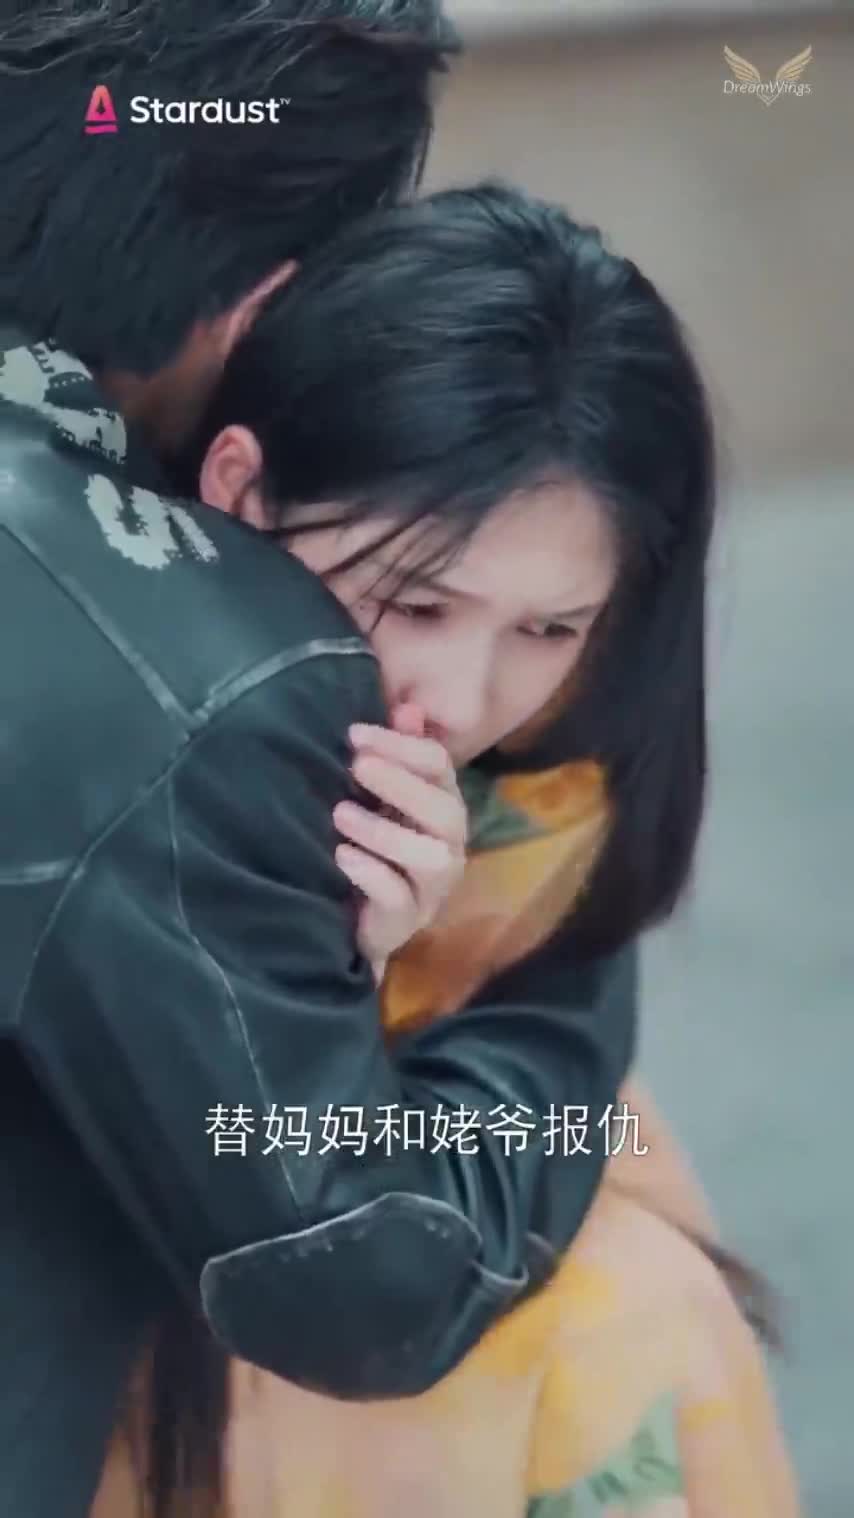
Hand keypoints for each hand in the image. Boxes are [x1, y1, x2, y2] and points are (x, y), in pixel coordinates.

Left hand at [333, 704, 466, 983]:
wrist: (354, 918)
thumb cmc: (372, 846)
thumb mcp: (381, 798)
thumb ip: (397, 754)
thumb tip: (408, 707)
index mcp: (442, 805)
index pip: (439, 765)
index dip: (401, 745)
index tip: (353, 734)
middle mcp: (448, 844)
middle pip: (446, 810)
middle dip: (402, 784)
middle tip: (356, 765)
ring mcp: (432, 887)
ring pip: (430, 858)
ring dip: (385, 832)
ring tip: (340, 813)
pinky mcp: (408, 921)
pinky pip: (400, 898)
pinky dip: (372, 874)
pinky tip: (342, 856)